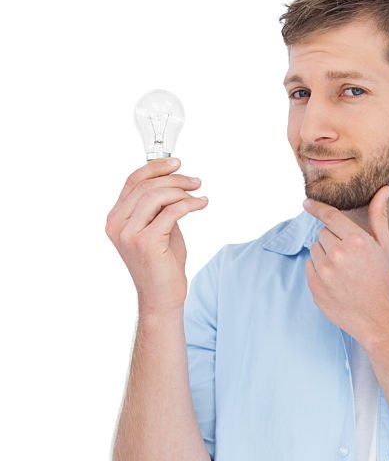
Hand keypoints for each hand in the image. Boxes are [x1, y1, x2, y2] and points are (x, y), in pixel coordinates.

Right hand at [105, 157, 208, 315]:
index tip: (176, 163)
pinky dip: (189, 204)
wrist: (162, 297)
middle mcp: (118, 225)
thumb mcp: (157, 228)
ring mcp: (129, 234)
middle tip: (195, 181)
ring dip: (182, 191)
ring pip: (157, 196)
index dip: (154, 167)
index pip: (132, 181)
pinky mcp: (147, 242)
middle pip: (146, 186)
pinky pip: (171, 212)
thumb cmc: (162, 265)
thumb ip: (158, 206)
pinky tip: (200, 204)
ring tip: (198, 194)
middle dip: (174, 179)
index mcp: (116, 219)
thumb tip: (172, 180)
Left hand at [302, 185, 388, 344]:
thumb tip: (383, 189)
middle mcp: (338, 255)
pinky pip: (309, 267)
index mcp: (356, 241)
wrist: (379, 318)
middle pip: (323, 233)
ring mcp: (324, 272)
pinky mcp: (315, 287)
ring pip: (314, 250)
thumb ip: (378, 216)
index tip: (306, 203)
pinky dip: (318, 270)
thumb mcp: (385, 247)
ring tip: (343, 270)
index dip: (316, 208)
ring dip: (324, 255)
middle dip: (333, 240)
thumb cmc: (384, 281)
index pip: (329, 216)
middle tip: (349, 257)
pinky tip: (336, 281)